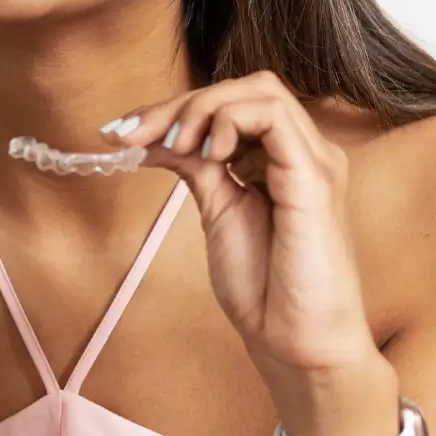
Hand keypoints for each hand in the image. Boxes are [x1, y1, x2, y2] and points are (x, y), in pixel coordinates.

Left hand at [104, 71, 379, 376]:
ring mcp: (313, 160)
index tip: (121, 132)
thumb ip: (196, 167)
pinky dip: (229, 121)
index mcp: (281, 159)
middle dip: (181, 103)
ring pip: (259, 91)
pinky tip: (206, 153)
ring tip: (173, 145)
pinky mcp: (314, 177)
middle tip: (133, 134)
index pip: (231, 105)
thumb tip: (154, 134)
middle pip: (244, 89)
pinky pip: (273, 116)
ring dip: (203, 107)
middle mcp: (302, 152)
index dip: (173, 109)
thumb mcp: (218, 211)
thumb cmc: (265, 289)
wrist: (297, 346)